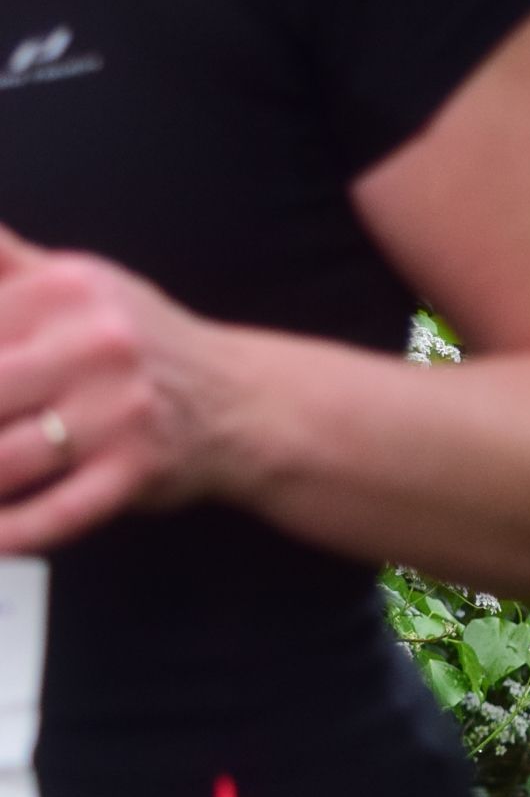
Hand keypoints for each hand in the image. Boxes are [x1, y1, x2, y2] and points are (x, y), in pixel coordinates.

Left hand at [0, 227, 232, 551]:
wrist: (239, 402)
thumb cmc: (143, 345)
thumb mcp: (81, 283)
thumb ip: (7, 263)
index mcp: (66, 291)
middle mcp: (94, 345)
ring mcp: (116, 412)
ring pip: (5, 458)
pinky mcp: (133, 470)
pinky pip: (58, 512)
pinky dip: (12, 532)